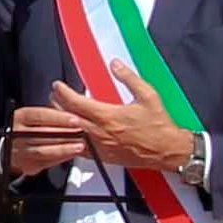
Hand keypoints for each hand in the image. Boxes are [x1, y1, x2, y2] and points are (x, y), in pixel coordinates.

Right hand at [1, 105, 94, 182]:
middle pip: (42, 134)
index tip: (75, 119)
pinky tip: (71, 155)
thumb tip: (71, 104)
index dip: (58, 117)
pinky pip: (45, 163)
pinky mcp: (26, 164)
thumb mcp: (35, 116)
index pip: (39, 115)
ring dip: (64, 149)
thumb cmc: (28, 128)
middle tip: (82, 133)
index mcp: (20, 117)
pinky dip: (60, 159)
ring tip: (80, 146)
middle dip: (64, 134)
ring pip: (43, 150)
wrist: (12, 146)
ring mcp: (20, 151)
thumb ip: (51, 111)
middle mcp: (17, 133)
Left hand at [45, 78, 197, 182]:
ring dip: (62, 124)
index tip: (57, 86)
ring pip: (71, 135)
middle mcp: (100, 133)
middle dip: (57, 106)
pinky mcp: (104, 158)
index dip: (62, 92)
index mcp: (108, 116)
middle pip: (68, 119)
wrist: (168, 151)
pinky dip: (72, 140)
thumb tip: (115, 64)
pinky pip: (80, 150)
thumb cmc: (159, 125)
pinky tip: (70, 134)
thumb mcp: (148, 95)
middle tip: (54, 96)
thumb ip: (129, 78)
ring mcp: (100, 147)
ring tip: (58, 113)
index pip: (75, 103)